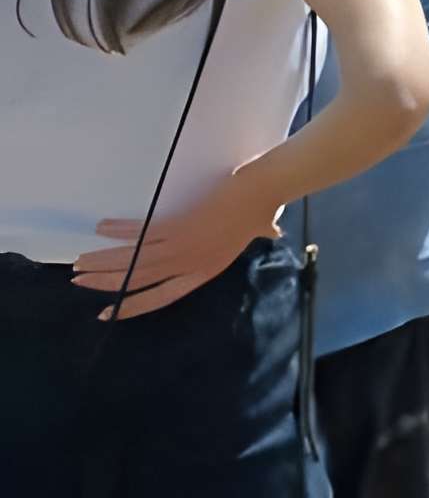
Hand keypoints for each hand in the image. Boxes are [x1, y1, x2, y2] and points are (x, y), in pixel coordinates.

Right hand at [74, 167, 283, 316]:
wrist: (264, 189)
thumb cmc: (264, 206)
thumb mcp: (261, 229)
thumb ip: (261, 235)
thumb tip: (275, 233)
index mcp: (205, 271)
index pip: (160, 297)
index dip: (132, 306)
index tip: (106, 313)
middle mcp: (189, 264)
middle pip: (138, 280)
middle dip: (105, 283)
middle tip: (78, 281)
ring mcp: (182, 247)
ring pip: (133, 261)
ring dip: (102, 261)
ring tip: (79, 262)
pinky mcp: (179, 226)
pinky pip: (142, 233)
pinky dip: (120, 231)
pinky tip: (102, 229)